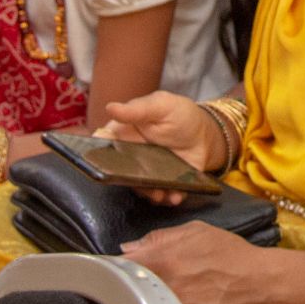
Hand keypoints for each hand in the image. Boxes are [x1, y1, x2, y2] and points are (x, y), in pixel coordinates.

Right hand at [95, 91, 219, 202]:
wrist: (205, 134)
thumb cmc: (180, 114)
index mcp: (124, 134)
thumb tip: (110, 108)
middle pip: (119, 173)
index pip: (103, 147)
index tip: (104, 164)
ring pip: (140, 187)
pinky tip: (175, 195)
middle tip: (139, 182)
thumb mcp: (161, 106)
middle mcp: (131, 156)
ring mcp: (147, 172)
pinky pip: (162, 195)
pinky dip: (168, 198)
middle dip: (127, 181)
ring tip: (160, 193)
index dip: (99, 156)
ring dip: (149, 193)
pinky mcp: (164, 183)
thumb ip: (137, 109)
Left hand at [119, 221, 277, 303]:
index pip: (119, 266)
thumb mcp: (195, 231)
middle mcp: (165, 285)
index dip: (110, 269)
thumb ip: (159, 237)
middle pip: (124, 292)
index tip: (107, 271)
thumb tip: (129, 248)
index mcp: (164, 258)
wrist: (258, 282)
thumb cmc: (229, 252)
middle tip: (122, 288)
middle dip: (119, 289)